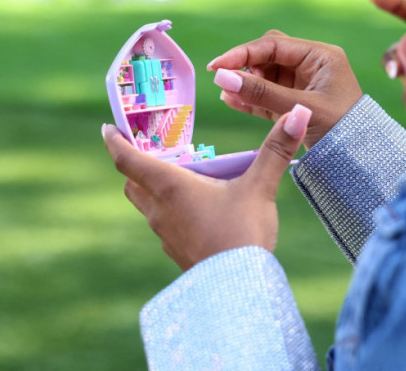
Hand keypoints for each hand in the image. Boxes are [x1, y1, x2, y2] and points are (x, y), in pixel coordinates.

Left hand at [102, 105, 311, 270]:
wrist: (238, 292)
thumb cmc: (242, 236)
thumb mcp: (260, 188)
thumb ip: (276, 149)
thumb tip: (298, 113)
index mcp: (170, 187)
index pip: (127, 160)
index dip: (114, 141)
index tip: (108, 128)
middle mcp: (160, 210)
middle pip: (133, 182)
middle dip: (136, 164)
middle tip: (153, 149)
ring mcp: (166, 234)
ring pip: (148, 205)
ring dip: (156, 188)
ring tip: (182, 176)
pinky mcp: (178, 251)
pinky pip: (165, 225)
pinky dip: (172, 210)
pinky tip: (199, 209)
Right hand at [207, 30, 362, 148]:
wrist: (360, 161)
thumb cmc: (341, 130)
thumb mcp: (300, 109)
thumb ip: (262, 93)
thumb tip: (222, 78)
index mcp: (321, 56)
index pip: (274, 45)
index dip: (243, 53)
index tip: (217, 66)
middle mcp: (312, 65)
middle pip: (269, 55)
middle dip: (246, 67)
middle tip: (225, 81)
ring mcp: (303, 84)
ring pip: (266, 75)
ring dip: (246, 84)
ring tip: (227, 95)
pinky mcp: (296, 103)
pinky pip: (268, 95)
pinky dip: (251, 98)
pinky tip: (231, 101)